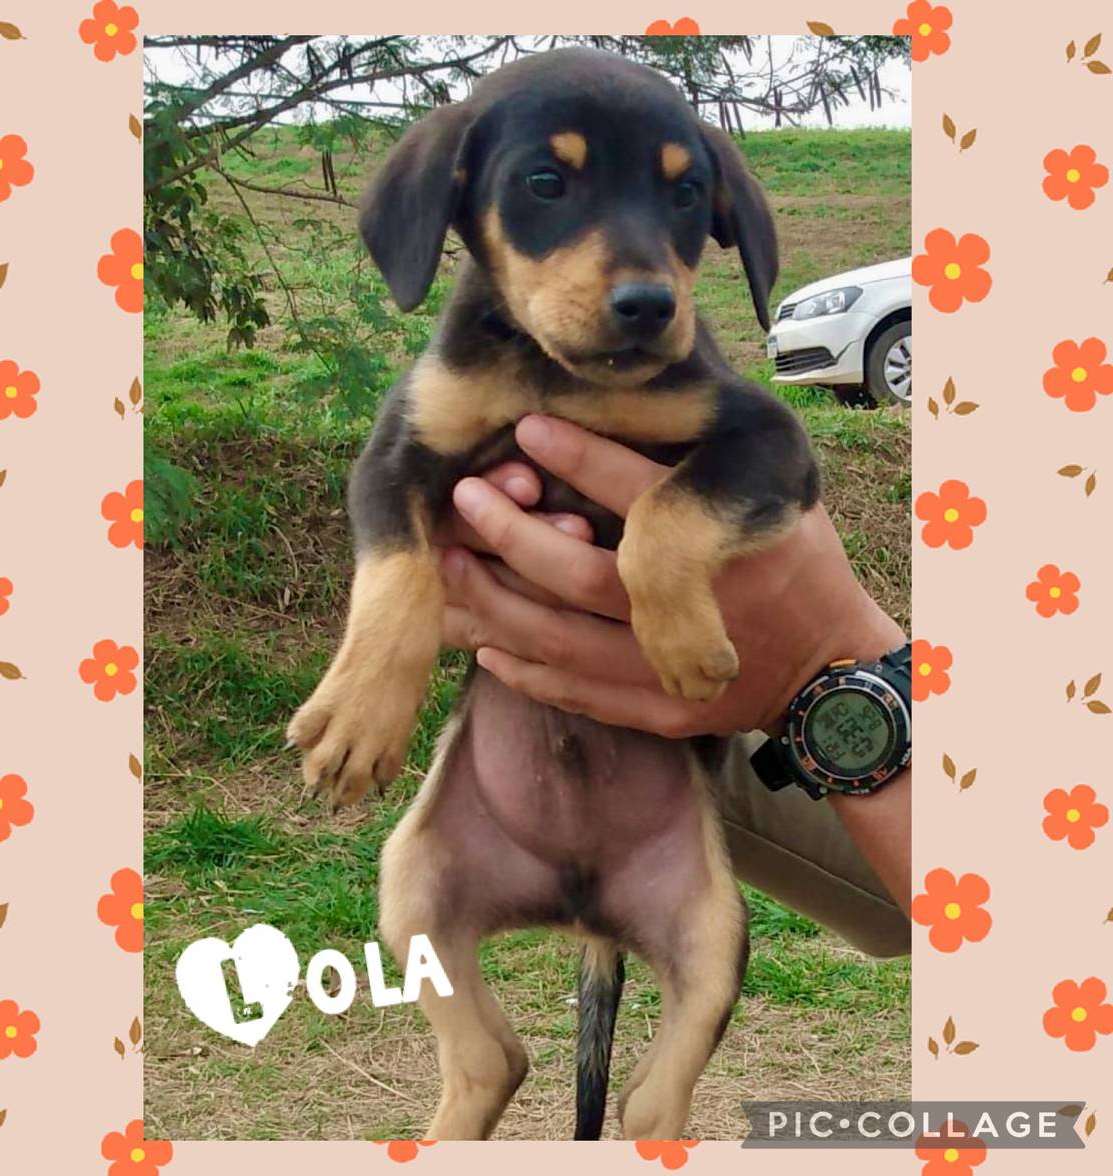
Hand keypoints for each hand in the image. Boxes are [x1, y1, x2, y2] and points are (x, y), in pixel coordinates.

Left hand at [439, 414, 904, 738]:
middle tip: (465, 497)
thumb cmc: (796, 567)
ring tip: (450, 565)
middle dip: (514, 535)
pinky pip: (577, 694)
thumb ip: (710, 464)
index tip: (528, 426)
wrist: (829, 671)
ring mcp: (675, 672)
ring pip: (563, 641)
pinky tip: (483, 643)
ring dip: (496, 602)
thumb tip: (630, 405)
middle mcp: (701, 611)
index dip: (580, 459)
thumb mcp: (779, 497)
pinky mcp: (661, 713)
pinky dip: (524, 672)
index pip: (645, 495)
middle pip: (584, 577)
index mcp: (734, 544)